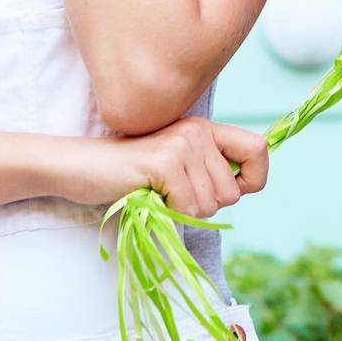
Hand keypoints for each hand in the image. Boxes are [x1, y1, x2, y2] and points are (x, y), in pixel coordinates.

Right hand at [58, 116, 270, 218]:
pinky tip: (151, 195)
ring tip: (160, 192)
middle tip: (174, 193)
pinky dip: (171, 212)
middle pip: (232, 191)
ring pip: (212, 204)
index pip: (259, 149)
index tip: (233, 191)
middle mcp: (198, 130)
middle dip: (205, 205)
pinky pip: (189, 206)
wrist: (83, 167)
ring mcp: (182, 144)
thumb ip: (209, 171)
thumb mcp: (178, 166)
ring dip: (186, 210)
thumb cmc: (131, 175)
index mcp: (205, 128)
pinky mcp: (166, 162)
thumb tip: (242, 189)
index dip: (254, 178)